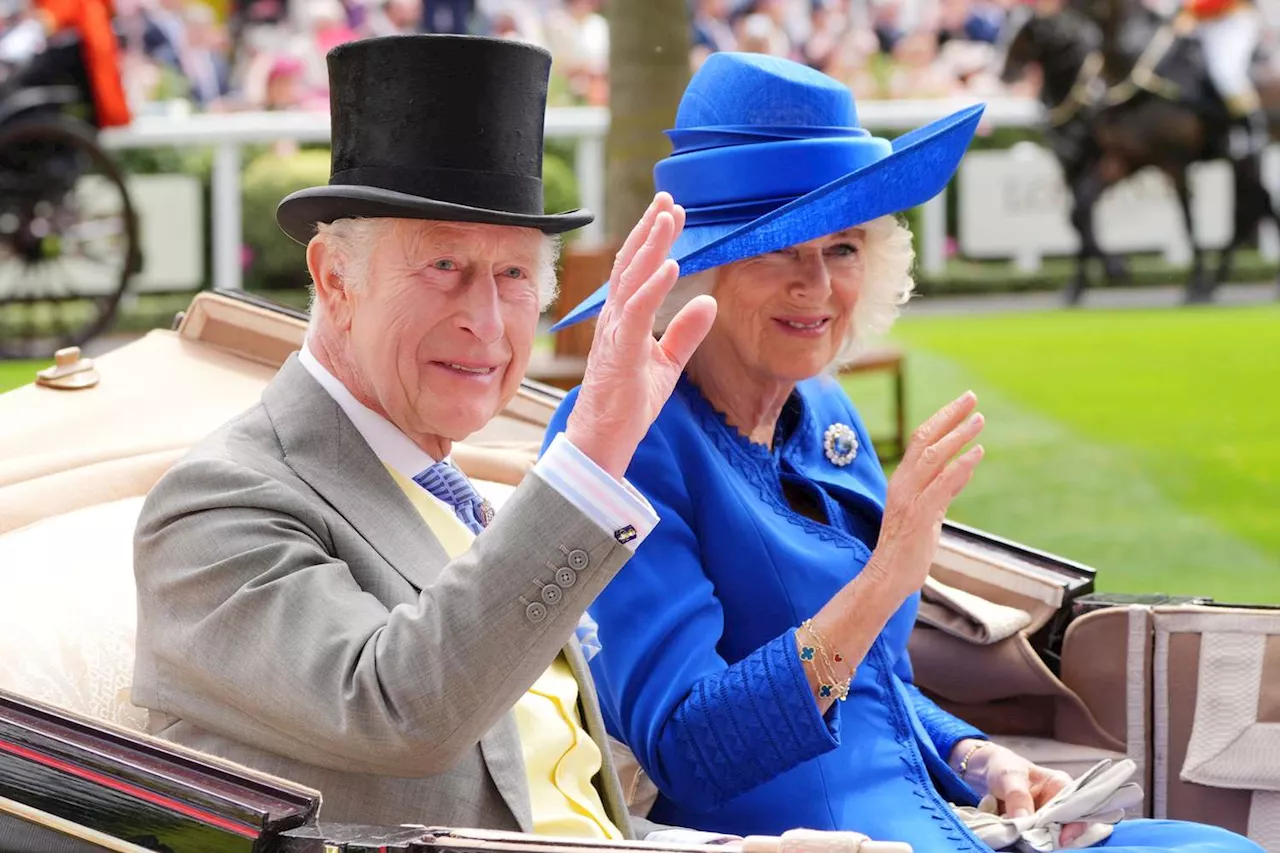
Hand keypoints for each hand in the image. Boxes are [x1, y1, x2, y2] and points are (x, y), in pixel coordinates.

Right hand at [564, 192, 717, 478]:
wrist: (604, 439)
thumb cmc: (628, 404)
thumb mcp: (667, 364)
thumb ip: (685, 332)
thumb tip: (709, 302)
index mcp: (623, 319)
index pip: (637, 270)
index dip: (653, 238)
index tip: (672, 212)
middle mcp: (614, 319)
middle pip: (631, 263)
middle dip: (650, 229)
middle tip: (668, 199)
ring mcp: (614, 333)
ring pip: (631, 278)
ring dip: (651, 246)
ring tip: (669, 218)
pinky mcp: (619, 351)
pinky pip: (636, 311)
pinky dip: (653, 286)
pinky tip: (670, 265)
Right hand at [864, 391, 984, 601]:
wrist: (888, 576)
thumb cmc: (907, 547)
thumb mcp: (930, 512)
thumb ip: (944, 489)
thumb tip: (965, 467)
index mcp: (903, 480)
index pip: (921, 440)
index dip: (942, 419)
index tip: (963, 404)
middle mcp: (903, 483)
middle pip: (925, 439)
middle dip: (950, 416)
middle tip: (972, 398)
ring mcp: (910, 498)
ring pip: (933, 457)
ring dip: (958, 436)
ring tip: (979, 421)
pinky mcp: (920, 515)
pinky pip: (942, 485)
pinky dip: (960, 467)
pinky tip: (976, 453)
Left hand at [953, 740, 1088, 845]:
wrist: (984, 772)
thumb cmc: (1002, 767)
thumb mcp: (1009, 776)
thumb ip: (1017, 796)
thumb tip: (1023, 820)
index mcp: (1060, 785)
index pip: (1077, 808)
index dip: (1073, 826)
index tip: (1061, 839)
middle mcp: (1057, 804)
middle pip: (1064, 827)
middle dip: (1048, 836)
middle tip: (1030, 838)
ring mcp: (1045, 818)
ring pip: (1048, 836)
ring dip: (1032, 839)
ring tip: (1016, 833)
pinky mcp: (1031, 828)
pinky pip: (1032, 839)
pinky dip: (1021, 839)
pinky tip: (1009, 834)